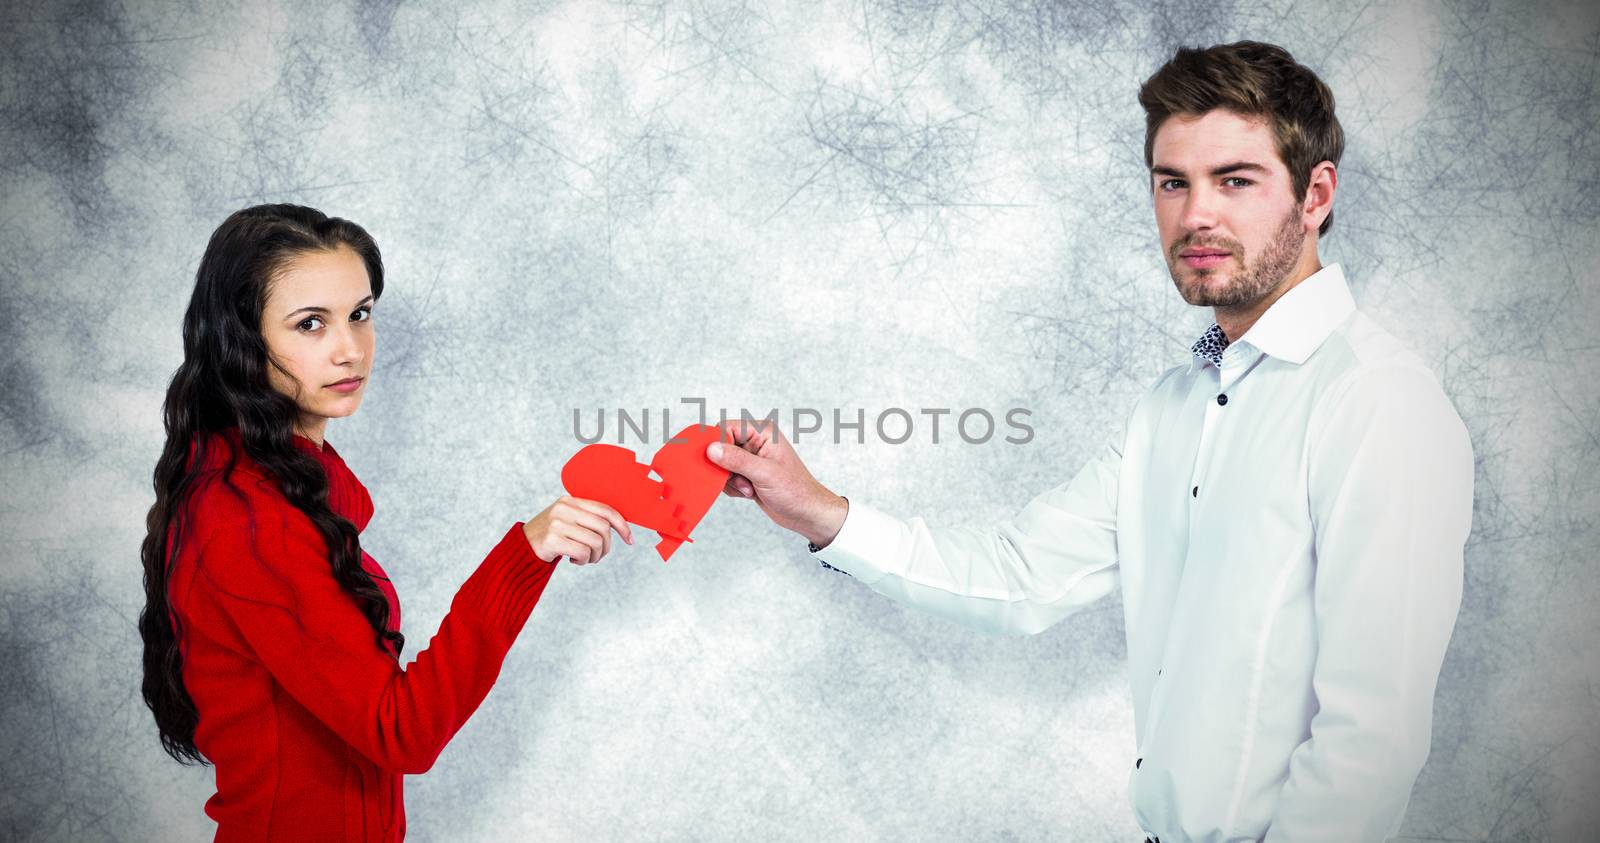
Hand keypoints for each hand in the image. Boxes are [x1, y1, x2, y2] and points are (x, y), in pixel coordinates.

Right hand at [522, 496, 632, 564]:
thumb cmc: (552, 536)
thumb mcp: (568, 520)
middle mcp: (564, 508)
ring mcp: (557, 523)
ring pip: (594, 542)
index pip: (605, 509)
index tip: (629, 540)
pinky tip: (573, 560)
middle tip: (598, 556)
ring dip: (594, 556)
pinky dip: (583, 560)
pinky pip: (582, 552)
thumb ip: (588, 518)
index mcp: (571, 500)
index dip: (622, 525)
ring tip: (585, 559)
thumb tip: (619, 525)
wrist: (522, 548)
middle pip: (603, 528)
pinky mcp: (552, 539)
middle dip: (606, 547)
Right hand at [703, 419, 848, 548]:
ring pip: (721, 464)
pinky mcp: (747, 473)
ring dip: (730, 480)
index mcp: (763, 432)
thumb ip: (737, 460)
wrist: (805, 513)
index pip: (727, 428)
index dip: (718, 444)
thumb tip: (712, 449)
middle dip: (725, 467)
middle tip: (740, 480)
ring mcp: (751, 458)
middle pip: (721, 446)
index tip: (715, 462)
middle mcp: (755, 441)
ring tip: (749, 489)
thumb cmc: (795, 491)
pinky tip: (749, 493)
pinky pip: (726, 477)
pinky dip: (733, 487)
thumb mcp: (764, 474)